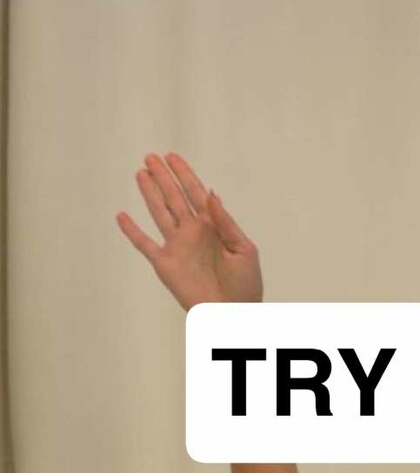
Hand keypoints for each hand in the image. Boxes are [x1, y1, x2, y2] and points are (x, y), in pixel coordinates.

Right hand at [116, 151, 263, 309]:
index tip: (172, 157)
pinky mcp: (165, 265)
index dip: (184, 174)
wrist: (234, 316)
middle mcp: (192, 233)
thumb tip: (210, 194)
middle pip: (174, 197)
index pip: (195, 194)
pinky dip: (132, 231)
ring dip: (149, 194)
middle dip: (163, 177)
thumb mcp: (244, 249)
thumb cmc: (245, 286)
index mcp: (213, 227)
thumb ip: (225, 222)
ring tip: (140, 173)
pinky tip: (122, 216)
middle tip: (150, 157)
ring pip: (159, 213)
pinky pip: (144, 245)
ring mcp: (177, 248)